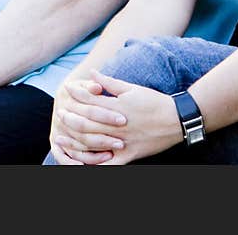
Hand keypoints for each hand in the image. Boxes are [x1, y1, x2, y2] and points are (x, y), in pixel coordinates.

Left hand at [54, 69, 184, 164]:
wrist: (177, 120)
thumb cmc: (154, 101)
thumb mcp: (131, 88)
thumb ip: (109, 83)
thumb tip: (91, 73)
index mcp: (117, 106)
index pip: (89, 100)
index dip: (75, 94)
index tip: (66, 90)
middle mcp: (116, 125)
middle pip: (86, 122)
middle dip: (70, 117)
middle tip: (59, 113)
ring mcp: (122, 141)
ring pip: (92, 143)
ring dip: (74, 140)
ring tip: (62, 136)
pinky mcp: (129, 155)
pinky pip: (108, 164)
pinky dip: (94, 164)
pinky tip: (82, 162)